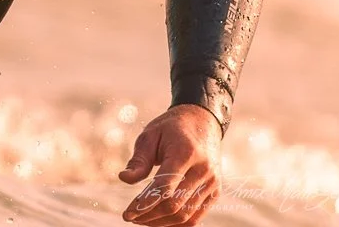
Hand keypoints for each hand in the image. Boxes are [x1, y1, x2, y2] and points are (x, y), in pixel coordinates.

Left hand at [119, 104, 222, 224]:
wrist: (202, 122)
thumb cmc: (170, 129)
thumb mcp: (150, 136)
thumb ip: (139, 160)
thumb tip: (123, 179)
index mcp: (186, 153)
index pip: (165, 186)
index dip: (145, 203)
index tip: (128, 213)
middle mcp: (203, 170)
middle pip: (175, 205)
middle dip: (150, 215)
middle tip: (130, 217)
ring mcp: (212, 183)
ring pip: (186, 215)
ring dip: (161, 222)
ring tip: (141, 220)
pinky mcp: (215, 192)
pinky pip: (196, 217)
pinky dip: (177, 223)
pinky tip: (159, 221)